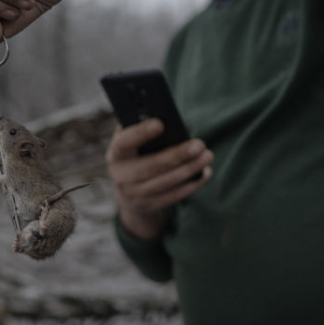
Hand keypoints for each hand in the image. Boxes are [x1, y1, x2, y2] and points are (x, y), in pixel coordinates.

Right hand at [106, 119, 212, 239]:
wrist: (128, 192)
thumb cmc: (135, 155)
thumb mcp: (130, 143)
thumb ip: (140, 129)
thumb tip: (163, 118)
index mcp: (115, 155)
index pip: (125, 143)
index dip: (140, 134)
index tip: (160, 124)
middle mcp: (121, 177)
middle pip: (151, 166)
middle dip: (178, 155)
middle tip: (199, 144)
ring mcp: (135, 195)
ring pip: (166, 182)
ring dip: (190, 169)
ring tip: (207, 156)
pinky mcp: (150, 206)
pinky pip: (174, 195)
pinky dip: (192, 184)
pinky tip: (206, 172)